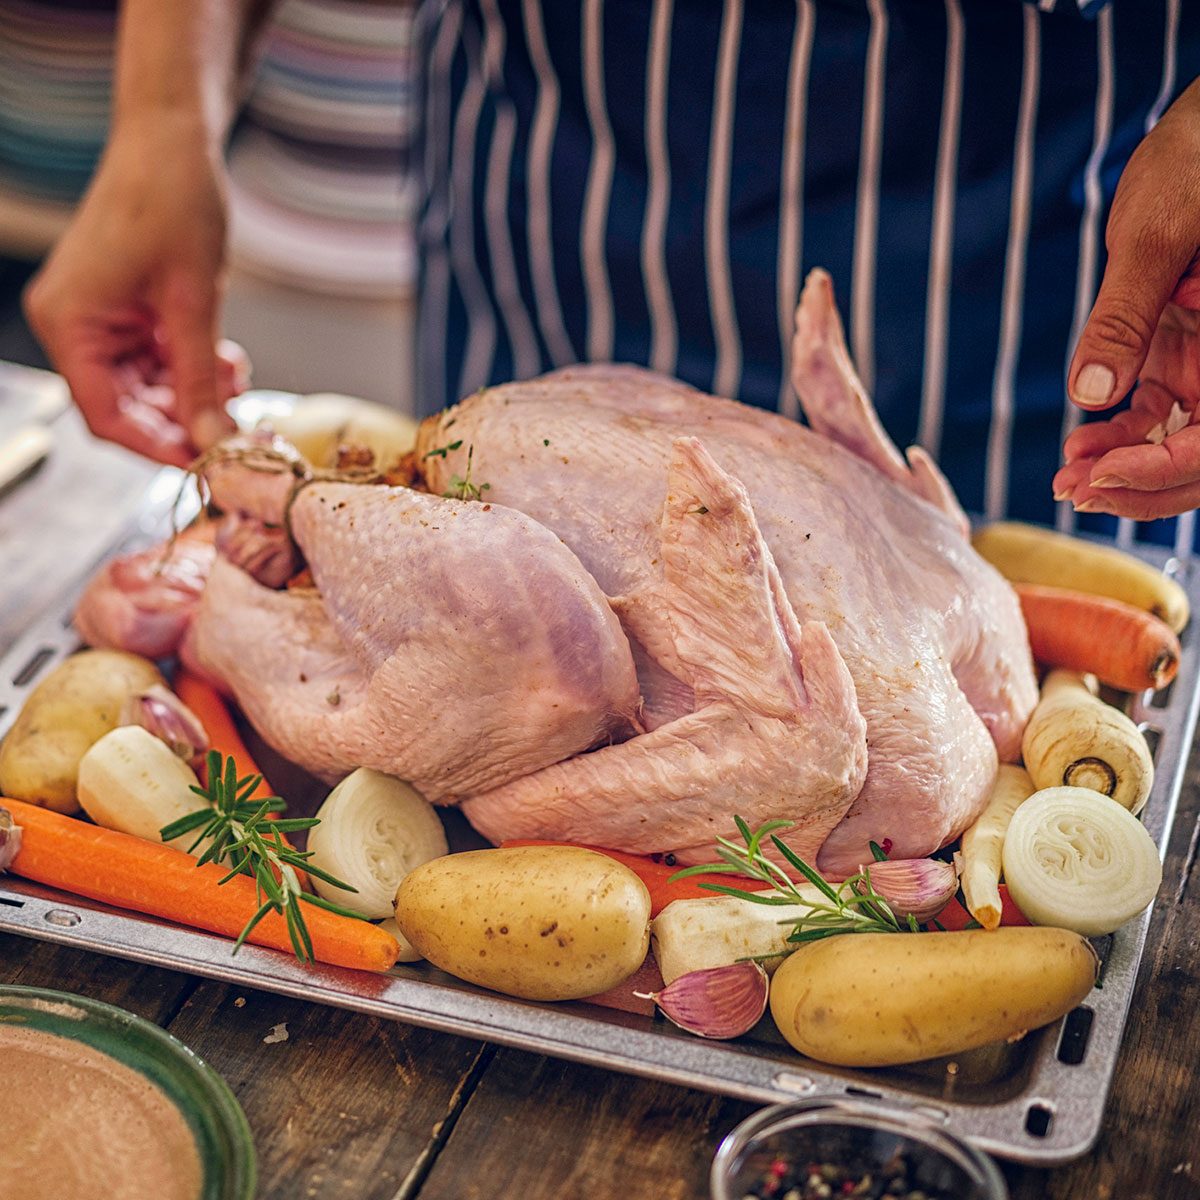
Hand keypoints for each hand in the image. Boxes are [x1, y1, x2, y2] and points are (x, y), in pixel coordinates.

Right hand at [23, 113, 242, 466]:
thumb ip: (200, 380)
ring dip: (194, 395)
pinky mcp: (124, 313)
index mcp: (68, 324)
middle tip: (237, 431)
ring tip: (236, 383)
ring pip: (147, 390)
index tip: (207, 463)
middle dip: (184, 420)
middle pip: (127, 408)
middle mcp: (72, 326)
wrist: (172, 142)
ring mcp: (97, 320)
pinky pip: (156, 363)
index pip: (106, 416)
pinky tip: (226, 363)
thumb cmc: (172, 201)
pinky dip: (191, 370)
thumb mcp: (194, 303)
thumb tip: (213, 441)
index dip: (157, 447)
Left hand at [1054, 79, 1199, 520]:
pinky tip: (1076, 442)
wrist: (1196, 137)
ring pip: (1172, 445)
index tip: (1098, 474)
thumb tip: (1091, 392)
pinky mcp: (1173, 354)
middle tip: (1071, 490)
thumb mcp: (1155, 237)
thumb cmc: (1195, 164)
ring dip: (1121, 468)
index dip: (1161, 471)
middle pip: (1197, 458)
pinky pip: (1151, 417)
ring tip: (1064, 478)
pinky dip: (1114, 437)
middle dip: (1138, 485)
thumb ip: (1124, 316)